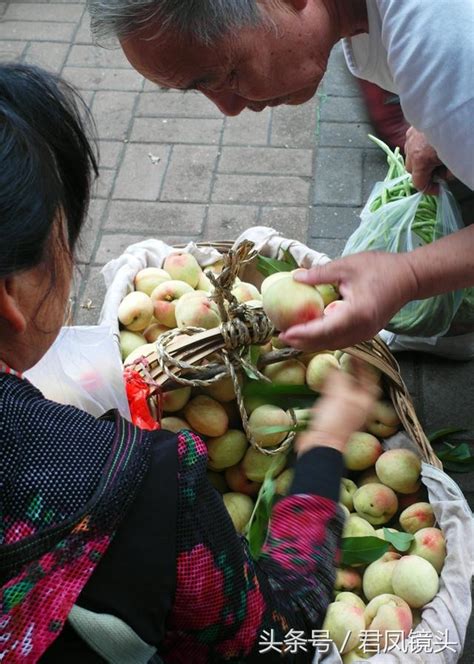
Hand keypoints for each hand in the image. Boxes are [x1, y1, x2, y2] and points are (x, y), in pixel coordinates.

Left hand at [279, 252, 417, 351]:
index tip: (284, 333)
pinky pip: (341, 340)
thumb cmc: (381, 268)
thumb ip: (320, 273)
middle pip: (326, 342)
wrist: (410, 277)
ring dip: (312, 342)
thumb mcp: (347, 265)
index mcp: (356, 313)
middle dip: (302, 342)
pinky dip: (324, 339)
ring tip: (291, 336)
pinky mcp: (366, 333)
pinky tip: (311, 332)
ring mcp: (366, 334)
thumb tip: (295, 277)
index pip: (324, 330)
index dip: (302, 333)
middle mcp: (361, 329)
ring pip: (334, 344)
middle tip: (280, 337)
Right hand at [296, 360, 380, 454]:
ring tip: (335, 366)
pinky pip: (333, 396)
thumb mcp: (341, 395)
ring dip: (340, 377)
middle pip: (358, 382)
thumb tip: (335, 364)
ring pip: (346, 388)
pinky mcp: (332, 414)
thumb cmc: (336, 421)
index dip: (365, 364)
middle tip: (346, 357)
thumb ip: (339, 377)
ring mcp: (346, 410)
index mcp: (366, 400)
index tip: (358, 353)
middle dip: (352, 370)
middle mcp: (359, 405)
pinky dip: (330, 387)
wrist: (321, 444)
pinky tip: (324, 381)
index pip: (370, 377)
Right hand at [404, 127, 449, 193]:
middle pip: (411, 170)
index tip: (439, 188)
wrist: (451, 108)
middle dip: (423, 174)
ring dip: (420, 160)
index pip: (418, 183)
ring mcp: (409, 137)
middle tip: (438, 171)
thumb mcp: (455, 159)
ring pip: (410, 156)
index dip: (429, 189)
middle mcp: (410, 149)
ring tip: (434, 156)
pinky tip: (430, 144)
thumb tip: (444, 176)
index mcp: (419, 159)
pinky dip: (419, 147)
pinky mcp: (412, 128)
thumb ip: (448, 173)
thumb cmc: (454, 136)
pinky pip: (412, 144)